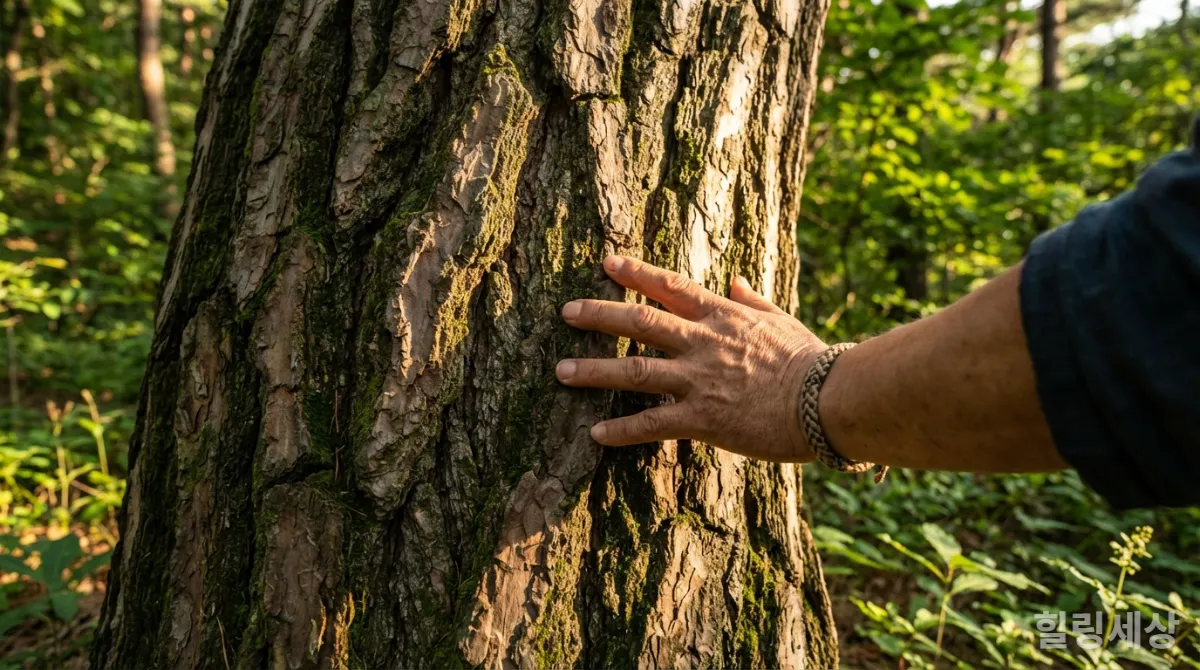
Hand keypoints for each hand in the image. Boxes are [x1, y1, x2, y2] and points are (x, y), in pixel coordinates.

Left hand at [556, 255, 826, 461]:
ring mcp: (699, 380)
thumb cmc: (811, 361)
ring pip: (634, 369)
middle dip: (599, 315)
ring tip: (561, 371)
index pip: (670, 286)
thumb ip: (752, 301)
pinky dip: (621, 429)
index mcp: (722, 316)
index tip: (607, 263)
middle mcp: (703, 342)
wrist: (827, 400)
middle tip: (566, 312)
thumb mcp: (781, 321)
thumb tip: (735, 282)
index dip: (636, 272)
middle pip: (639, 321)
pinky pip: (652, 423)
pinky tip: (597, 434)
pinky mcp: (702, 418)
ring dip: (594, 370)